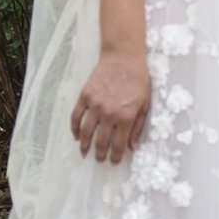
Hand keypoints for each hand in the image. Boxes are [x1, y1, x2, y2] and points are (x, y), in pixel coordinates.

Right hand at [71, 50, 150, 164]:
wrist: (123, 57)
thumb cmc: (138, 79)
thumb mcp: (145, 104)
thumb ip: (138, 127)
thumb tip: (132, 147)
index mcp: (126, 117)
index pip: (119, 144)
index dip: (116, 156)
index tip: (114, 161)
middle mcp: (109, 113)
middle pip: (101, 141)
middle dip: (100, 154)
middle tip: (99, 159)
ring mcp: (95, 105)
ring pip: (86, 132)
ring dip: (84, 145)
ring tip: (85, 152)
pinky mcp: (85, 96)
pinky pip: (76, 116)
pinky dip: (74, 128)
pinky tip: (76, 136)